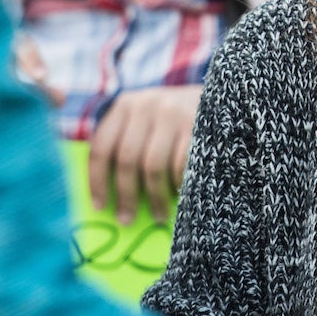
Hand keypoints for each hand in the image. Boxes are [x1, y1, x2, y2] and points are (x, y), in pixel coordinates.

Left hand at [88, 84, 201, 222]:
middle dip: (126, 195)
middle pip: (127, 159)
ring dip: (155, 196)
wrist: (218, 96)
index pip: (101, 147)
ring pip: (154, 166)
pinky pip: (181, 165)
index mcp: (125, 106)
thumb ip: (125, 143)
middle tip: (127, 219)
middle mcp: (146, 106)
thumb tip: (108, 194)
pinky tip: (179, 193)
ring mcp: (173, 113)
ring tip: (158, 215)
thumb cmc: (172, 119)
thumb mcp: (144, 119)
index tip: (100, 206)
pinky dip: (178, 184)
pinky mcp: (197, 124)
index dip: (97, 181)